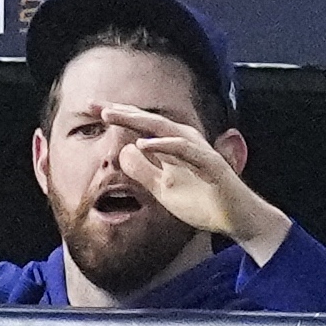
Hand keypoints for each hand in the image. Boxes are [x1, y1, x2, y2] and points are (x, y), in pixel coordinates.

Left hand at [88, 98, 278, 255]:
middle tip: (95, 105)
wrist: (234, 220)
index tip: (91, 109)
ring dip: (136, 120)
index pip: (141, 126)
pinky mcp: (209, 163)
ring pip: (163, 128)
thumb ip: (143, 171)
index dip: (118, 116)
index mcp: (172, 146)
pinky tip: (143, 143)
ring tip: (111, 114)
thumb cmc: (202, 202)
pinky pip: (184, 150)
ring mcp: (197, 151)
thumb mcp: (162, 189)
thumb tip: (125, 151)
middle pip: (148, 121)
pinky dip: (163, 144)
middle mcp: (184, 142)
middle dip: (121, 111)